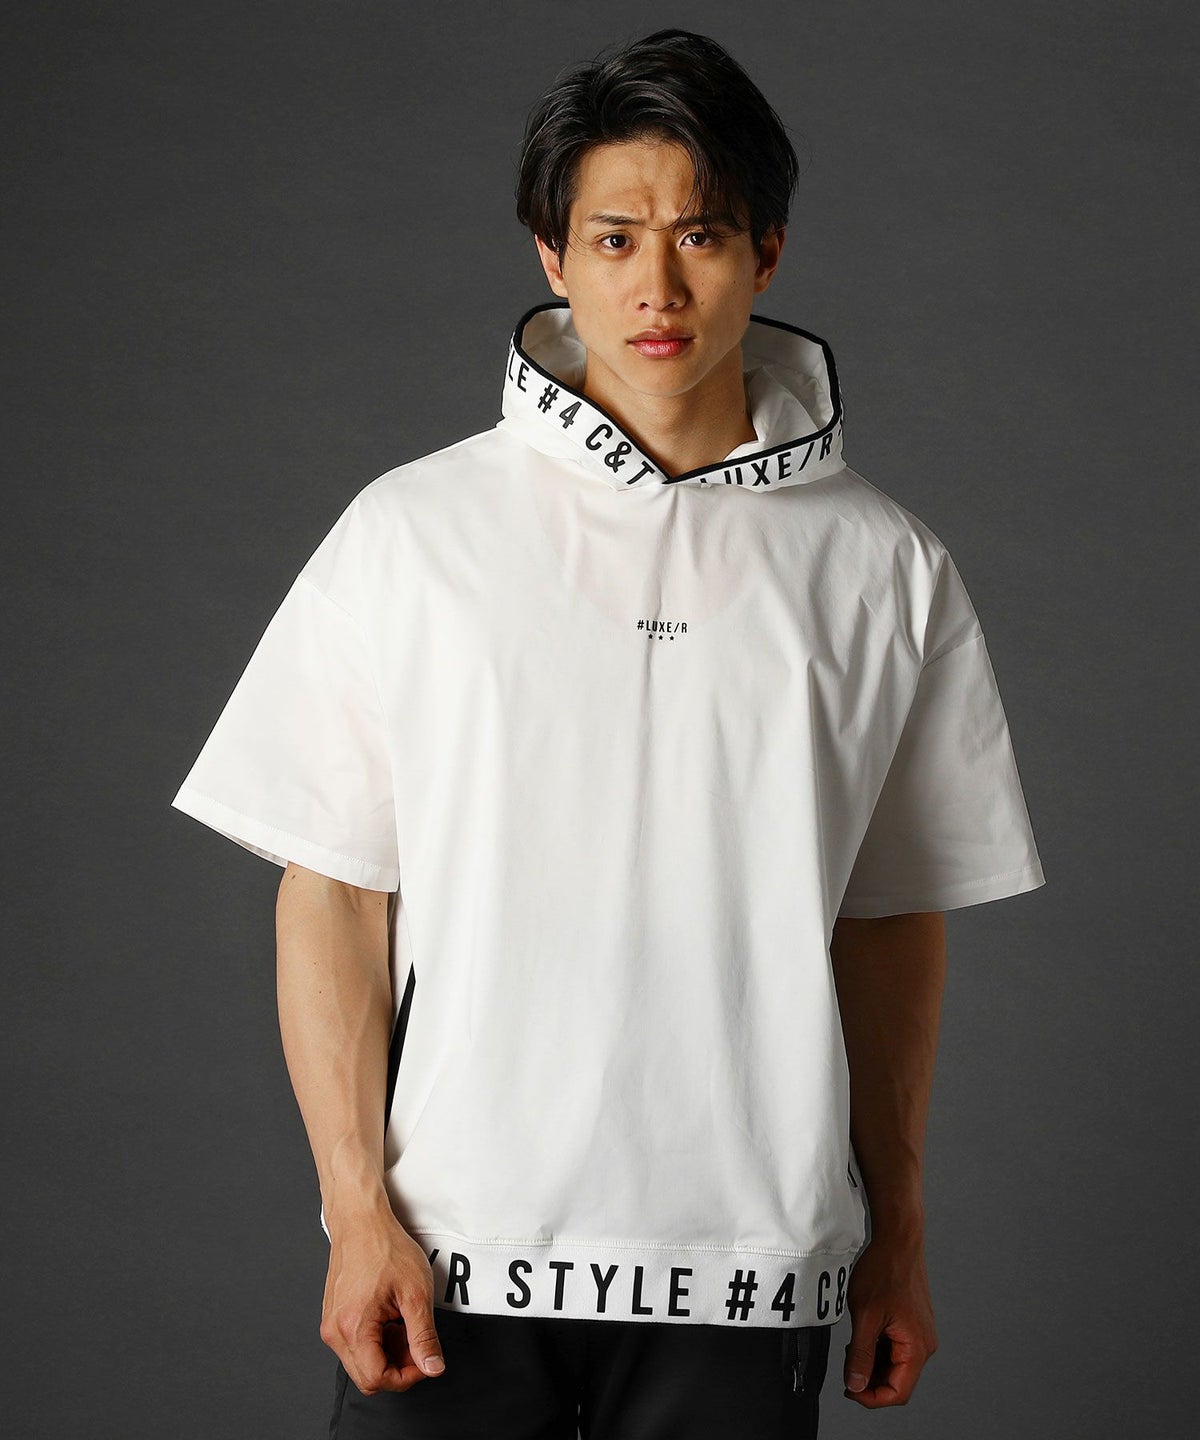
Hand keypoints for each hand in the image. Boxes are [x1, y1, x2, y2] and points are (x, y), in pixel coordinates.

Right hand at [319, 1210, 446, 1394]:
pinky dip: (376, 1340)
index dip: (407, 1376)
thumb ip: (424, 1337)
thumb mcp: (416, 1293)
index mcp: (354, 1327)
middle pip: (367, 1375)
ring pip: (361, 1361)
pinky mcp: (333, 1317)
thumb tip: (432, 1367)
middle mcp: (335, 1330)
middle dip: (398, 1366)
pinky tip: (389, 1318)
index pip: (378, 1379)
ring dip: (387, 1353)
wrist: (361, 1222)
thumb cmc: (385, 1248)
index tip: (425, 1360)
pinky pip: (354, 1345)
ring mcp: (331, 1324)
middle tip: (417, 1341)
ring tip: (403, 1323)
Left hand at [841, 1230, 937, 1406]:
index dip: (872, 1398)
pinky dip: (878, 1347)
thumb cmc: (885, 1270)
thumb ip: (860, 1355)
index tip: (850, 1390)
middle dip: (871, 1379)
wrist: (897, 1240)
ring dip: (872, 1362)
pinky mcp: (912, 1323)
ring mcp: (918, 1333)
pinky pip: (895, 1347)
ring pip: (894, 1364)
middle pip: (897, 1380)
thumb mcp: (866, 1316)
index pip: (898, 1392)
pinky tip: (863, 1335)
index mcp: (917, 1347)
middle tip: (848, 1368)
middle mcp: (923, 1344)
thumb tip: (856, 1385)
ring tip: (853, 1346)